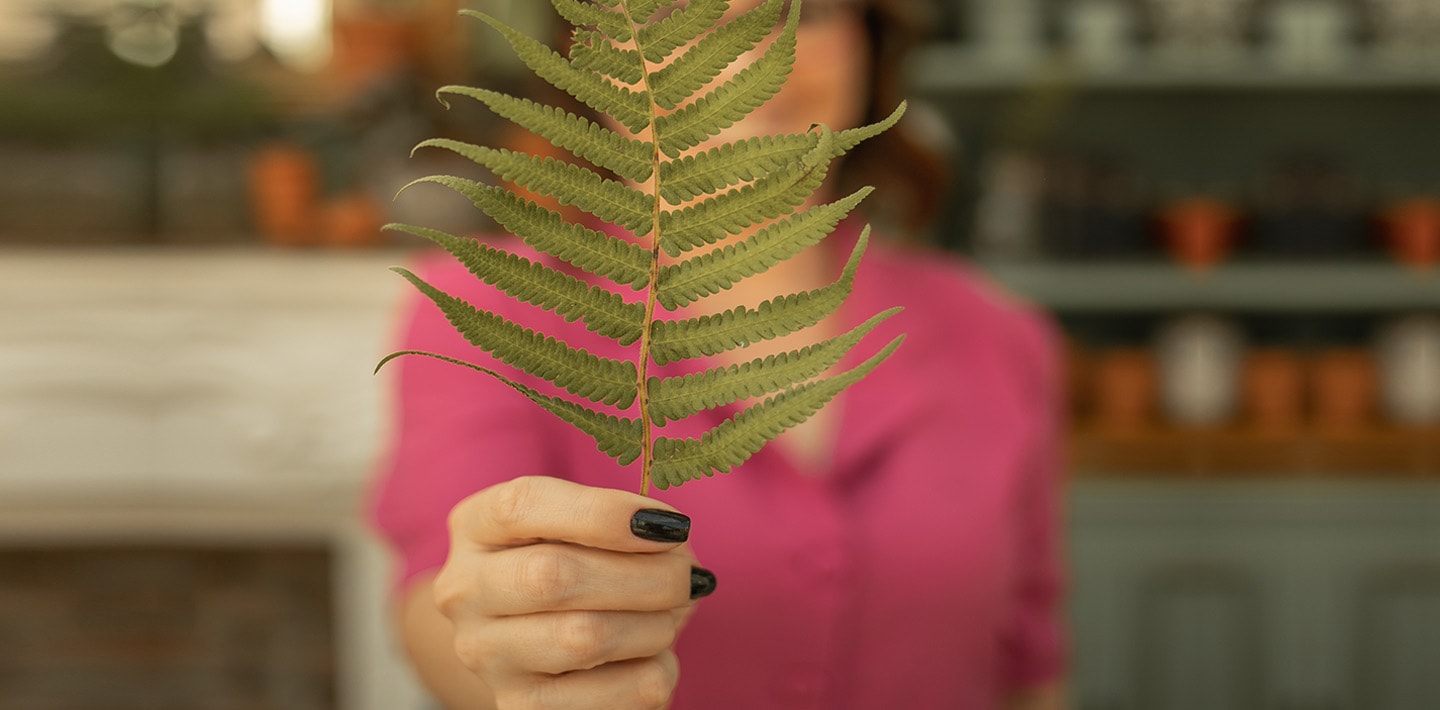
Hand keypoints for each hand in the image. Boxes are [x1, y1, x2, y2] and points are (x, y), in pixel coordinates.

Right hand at [434, 476, 715, 709]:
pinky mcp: (521, 709)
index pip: (523, 506)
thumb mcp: (578, 524)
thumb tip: (678, 549)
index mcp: (476, 526)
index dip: (604, 514)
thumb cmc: (570, 561)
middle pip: (554, 576)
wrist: (526, 637)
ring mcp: (487, 657)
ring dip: (655, 624)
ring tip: (673, 613)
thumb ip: (623, 522)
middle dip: (646, 574)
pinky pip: (616, 694)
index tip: (670, 525)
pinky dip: (656, 670)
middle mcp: (465, 592)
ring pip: (584, 638)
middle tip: (688, 574)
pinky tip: (652, 654)